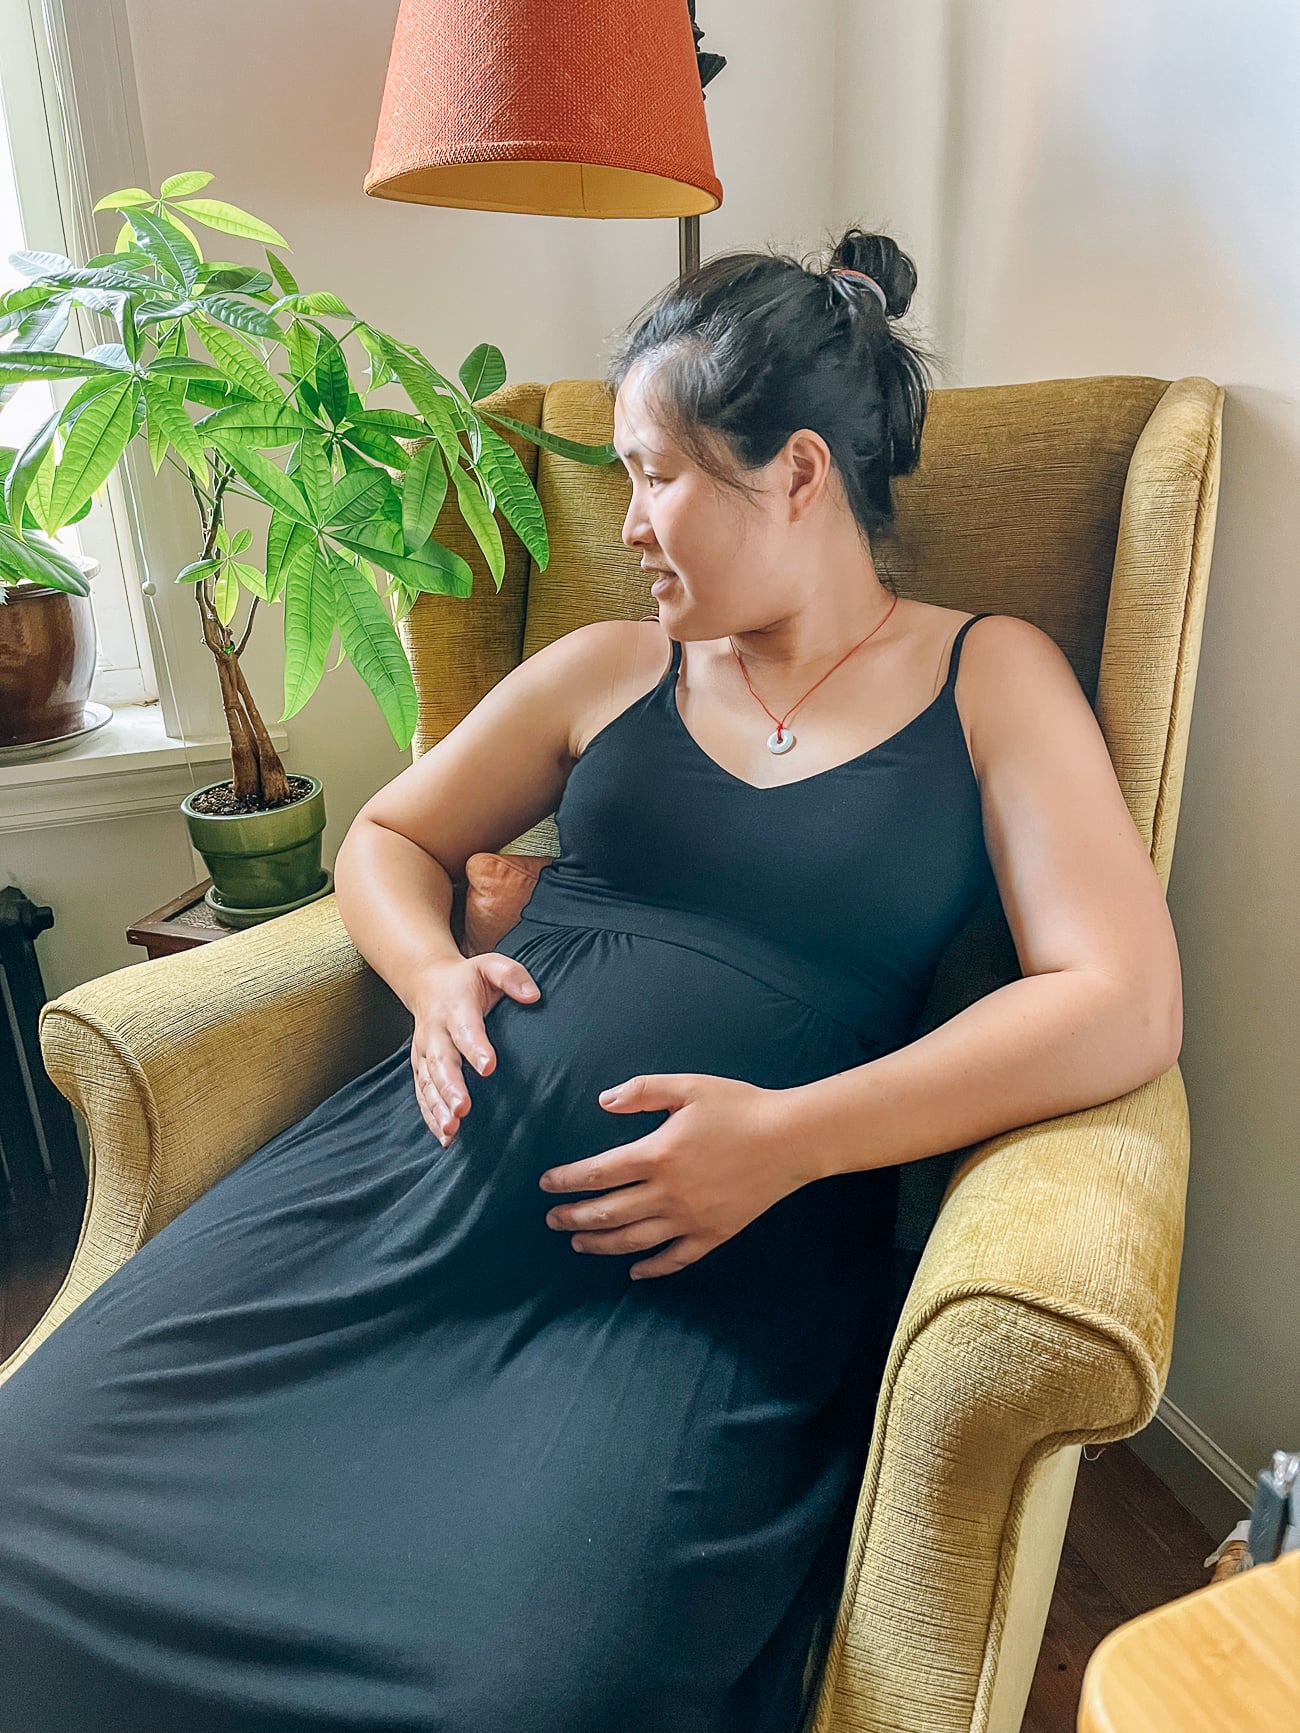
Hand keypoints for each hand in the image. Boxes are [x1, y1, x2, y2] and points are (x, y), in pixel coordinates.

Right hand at [410, 953, 541, 1145]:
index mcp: (455, 1007)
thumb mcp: (490, 965)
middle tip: (463, 1110)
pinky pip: (423, 1094)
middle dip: (451, 1087)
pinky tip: (445, 1137)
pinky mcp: (421, 1068)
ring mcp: (425, 1053)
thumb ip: (512, 976)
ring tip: (451, 1129)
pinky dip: (431, 1115)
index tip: (489, 1067)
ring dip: (438, 1107)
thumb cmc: (468, 978)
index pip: (465, 1028)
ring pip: (428, 1083)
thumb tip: (533, 996)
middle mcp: (435, 1032)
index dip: (476, 1047)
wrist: (428, 983)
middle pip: (442, 1062)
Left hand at [538, 1073, 810, 1279]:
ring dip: (602, 1244)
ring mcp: (691, 1218)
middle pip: (609, 1212)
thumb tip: (602, 1101)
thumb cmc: (739, 1107)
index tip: (546, 1184)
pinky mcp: (713, 1234)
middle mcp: (669, 1193)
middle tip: (552, 1219)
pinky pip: (676, 1258)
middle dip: (575, 1217)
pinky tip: (635, 1271)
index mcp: (658, 1154)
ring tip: (579, 1243)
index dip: (568, 1180)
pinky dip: (652, 1268)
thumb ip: (642, 1091)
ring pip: (634, 1240)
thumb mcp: (689, 1087)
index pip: (598, 1173)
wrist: (791, 1139)